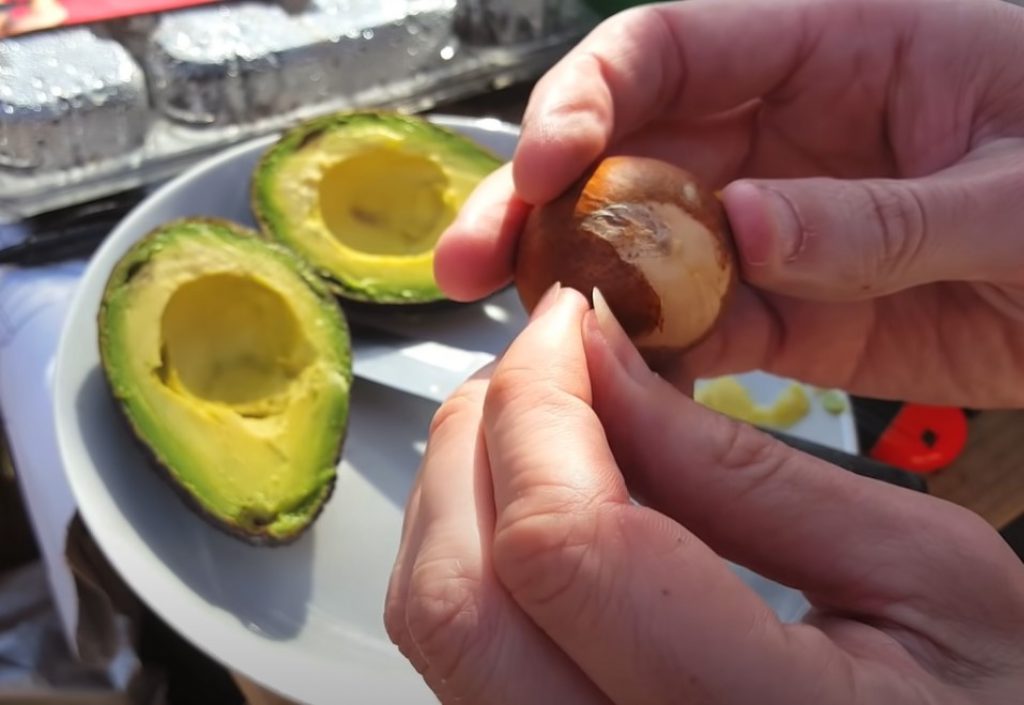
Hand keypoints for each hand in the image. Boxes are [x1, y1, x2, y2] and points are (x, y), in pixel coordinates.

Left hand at [384, 285, 1023, 703]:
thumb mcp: (921, 568)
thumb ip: (742, 470)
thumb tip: (602, 364)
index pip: (564, 545)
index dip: (540, 403)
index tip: (567, 321)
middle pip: (457, 600)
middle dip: (476, 439)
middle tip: (540, 361)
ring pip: (438, 634)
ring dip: (460, 492)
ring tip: (537, 418)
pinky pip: (463, 660)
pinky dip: (474, 553)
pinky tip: (539, 499)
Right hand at [434, 0, 1023, 406]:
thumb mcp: (1020, 190)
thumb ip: (882, 213)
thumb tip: (749, 228)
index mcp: (831, 50)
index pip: (669, 49)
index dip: (587, 96)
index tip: (543, 164)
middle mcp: (778, 138)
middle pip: (624, 156)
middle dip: (538, 208)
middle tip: (471, 263)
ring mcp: (772, 231)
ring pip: (643, 252)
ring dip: (576, 291)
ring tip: (527, 337)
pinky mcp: (786, 314)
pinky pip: (697, 330)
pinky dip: (653, 359)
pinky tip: (617, 384)